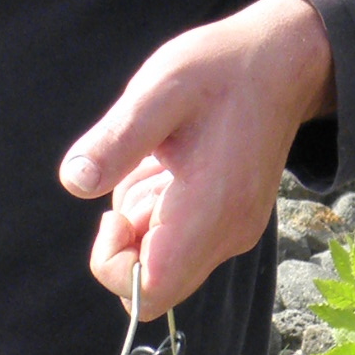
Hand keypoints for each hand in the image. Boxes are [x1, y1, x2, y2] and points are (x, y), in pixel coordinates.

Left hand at [60, 0, 335, 316]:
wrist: (279, 63)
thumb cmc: (220, 71)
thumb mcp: (160, 89)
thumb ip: (117, 140)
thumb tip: (75, 182)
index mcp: (211, 212)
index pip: (151, 292)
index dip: (114, 267)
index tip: (111, 214)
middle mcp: (227, 236)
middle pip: (155, 287)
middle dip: (126, 240)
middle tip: (137, 174)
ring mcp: (232, 233)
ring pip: (161, 259)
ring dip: (141, 215)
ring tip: (161, 156)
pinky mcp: (229, 224)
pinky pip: (176, 239)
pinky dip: (159, 208)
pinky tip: (173, 161)